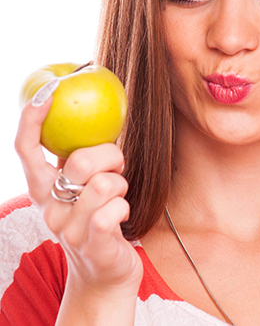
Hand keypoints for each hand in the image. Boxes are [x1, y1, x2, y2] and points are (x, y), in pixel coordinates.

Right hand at [14, 92, 142, 323]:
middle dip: (111, 157)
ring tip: (118, 197)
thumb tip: (97, 114)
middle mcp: (49, 209)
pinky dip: (126, 206)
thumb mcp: (83, 188)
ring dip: (122, 185)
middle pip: (80, 162)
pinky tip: (121, 216)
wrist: (104, 274)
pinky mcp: (93, 244)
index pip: (26, 149)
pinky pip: (115, 208)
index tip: (49, 92)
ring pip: (104, 184)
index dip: (33, 118)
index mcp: (43, 189)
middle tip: (116, 169)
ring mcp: (68, 229)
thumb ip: (81, 159)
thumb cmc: (98, 219)